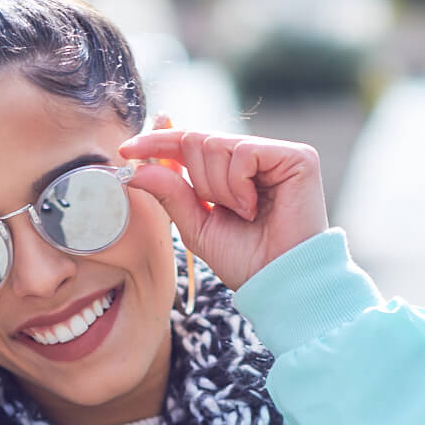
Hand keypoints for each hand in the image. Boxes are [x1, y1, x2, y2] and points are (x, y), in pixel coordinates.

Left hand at [118, 126, 329, 293]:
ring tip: (244, 213)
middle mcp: (255, 156)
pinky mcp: (297, 156)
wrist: (279, 283)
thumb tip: (136, 169)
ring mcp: (277, 153)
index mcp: (233, 171)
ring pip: (216, 145)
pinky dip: (238, 185)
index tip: (127, 150)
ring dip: (218, 188)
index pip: (190, 143)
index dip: (159, 142)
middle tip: (221, 210)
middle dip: (198, 181)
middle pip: (198, 140)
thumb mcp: (196, 227)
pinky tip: (254, 208)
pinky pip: (243, 152)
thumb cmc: (245, 261)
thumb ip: (170, 194)